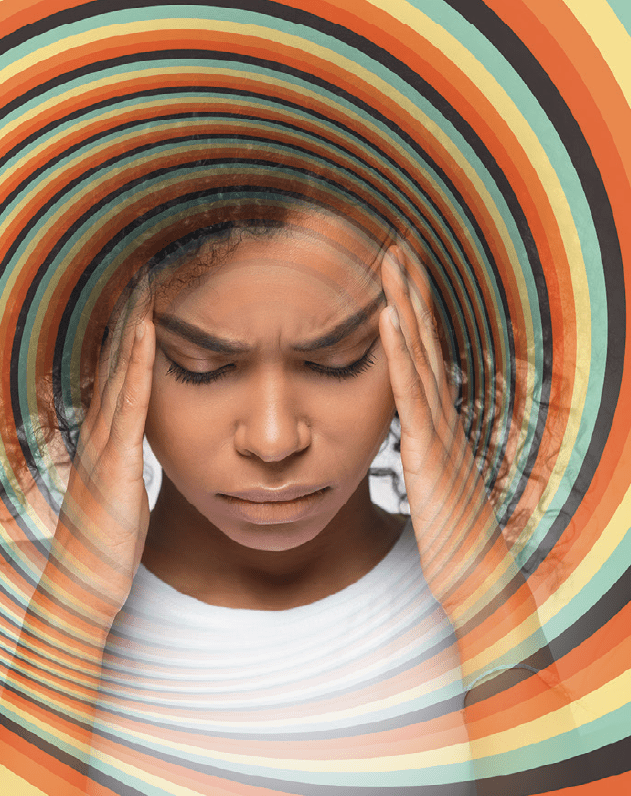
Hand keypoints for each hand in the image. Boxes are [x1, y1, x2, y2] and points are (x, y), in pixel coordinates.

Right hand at [54, 292, 154, 616]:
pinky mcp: (116, 461)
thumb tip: (138, 444)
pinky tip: (147, 333)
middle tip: (143, 275)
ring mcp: (104, 444)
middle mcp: (99, 433)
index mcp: (104, 441)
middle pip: (113, 365)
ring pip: (119, 372)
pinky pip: (130, 403)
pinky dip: (136, 364)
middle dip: (127, 321)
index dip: (128, 339)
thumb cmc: (106, 542)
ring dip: (131, 328)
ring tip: (145, 286)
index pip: (118, 378)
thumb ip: (128, 463)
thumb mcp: (121, 493)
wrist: (83, 584)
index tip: (145, 300)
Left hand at [378, 242, 501, 611]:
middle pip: (425, 343)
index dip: (412, 313)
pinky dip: (399, 351)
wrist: (476, 579)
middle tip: (395, 243)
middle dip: (410, 291)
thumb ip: (424, 457)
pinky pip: (410, 394)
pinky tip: (387, 315)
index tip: (397, 274)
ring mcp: (438, 432)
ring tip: (389, 260)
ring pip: (418, 356)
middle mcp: (442, 418)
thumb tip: (412, 439)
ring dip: (404, 304)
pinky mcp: (428, 451)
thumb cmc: (454, 541)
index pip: (423, 357)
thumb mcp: (434, 488)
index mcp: (439, 425)